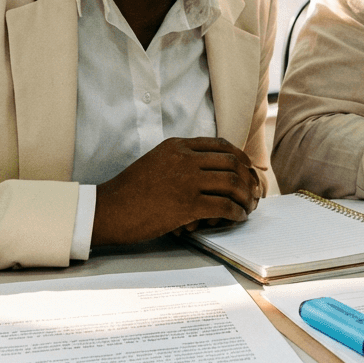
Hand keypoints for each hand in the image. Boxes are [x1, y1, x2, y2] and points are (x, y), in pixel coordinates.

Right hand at [91, 137, 262, 245]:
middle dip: (249, 178)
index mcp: (177, 145)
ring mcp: (187, 180)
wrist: (108, 210)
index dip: (240, 158)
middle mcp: (184, 158)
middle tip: (254, 191)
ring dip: (246, 197)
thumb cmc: (129, 191)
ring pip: (232, 183)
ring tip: (249, 206)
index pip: (221, 145)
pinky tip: (238, 217)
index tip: (248, 170)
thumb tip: (208, 171)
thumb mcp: (155, 161)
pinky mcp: (187, 204)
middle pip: (232, 162)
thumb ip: (180, 160)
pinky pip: (224, 206)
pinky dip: (236, 212)